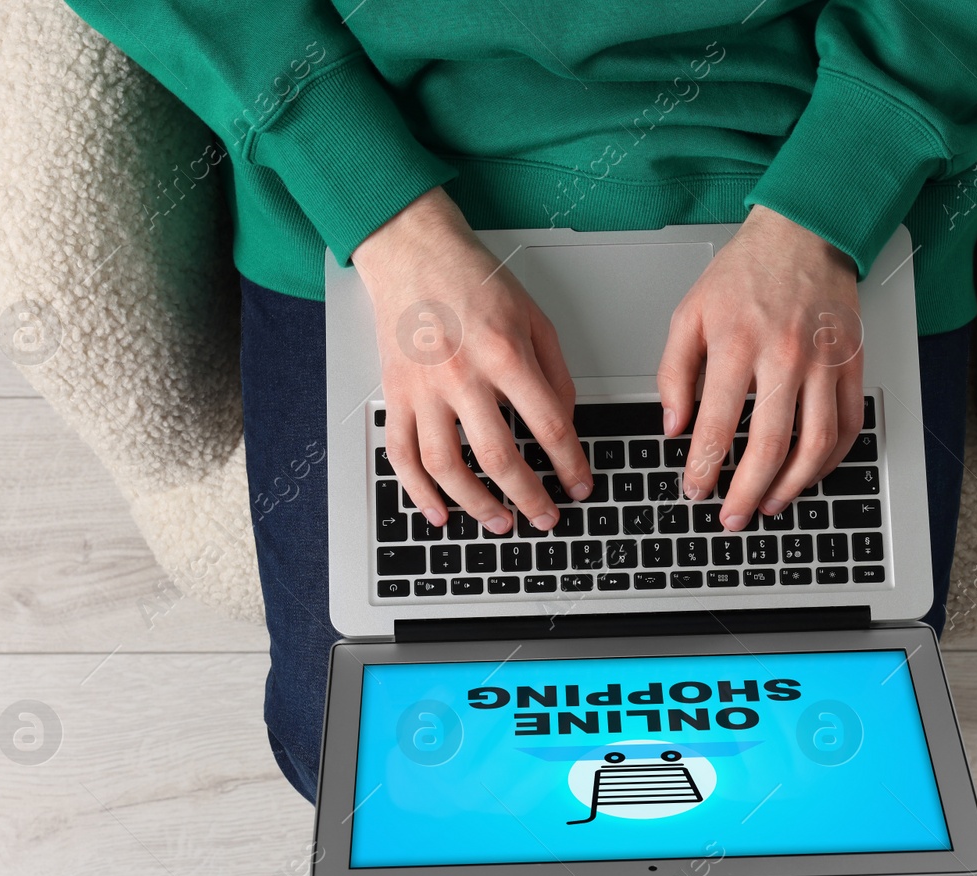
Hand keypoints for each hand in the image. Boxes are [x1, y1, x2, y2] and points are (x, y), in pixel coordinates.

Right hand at [354, 188, 591, 533]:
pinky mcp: (395, 393)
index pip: (548, 425)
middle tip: (546, 518)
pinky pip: (401, 455)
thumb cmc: (474, 279)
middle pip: (499, 457)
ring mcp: (423, 388)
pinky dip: (418, 492)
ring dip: (477, 505)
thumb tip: (565, 424)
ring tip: (500, 522)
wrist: (412, 251)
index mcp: (505, 353)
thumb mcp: (534, 317)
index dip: (570, 464)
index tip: (581, 486)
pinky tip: (438, 513)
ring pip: (447, 466)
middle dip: (529, 498)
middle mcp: (462, 375)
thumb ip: (555, 373)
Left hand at [658, 205, 863, 530]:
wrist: (804, 234)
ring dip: (791, 486)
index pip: (718, 426)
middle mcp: (785, 356)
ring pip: (815, 445)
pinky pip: (848, 427)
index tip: (695, 490)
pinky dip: (830, 461)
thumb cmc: (745, 272)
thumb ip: (674, 372)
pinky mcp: (852, 365)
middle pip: (769, 446)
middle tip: (731, 517)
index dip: (704, 468)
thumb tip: (673, 427)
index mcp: (738, 343)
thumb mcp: (690, 312)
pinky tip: (809, 475)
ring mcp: (825, 363)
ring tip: (769, 505)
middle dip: (745, 492)